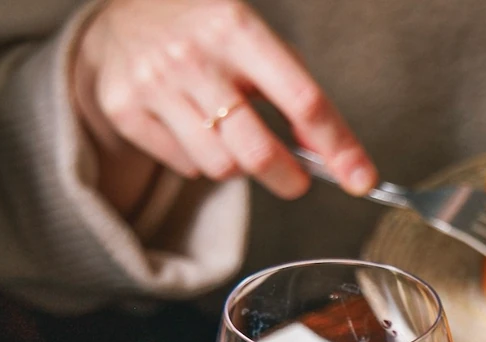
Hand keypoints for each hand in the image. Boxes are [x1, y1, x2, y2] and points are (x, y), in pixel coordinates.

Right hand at [70, 0, 374, 218]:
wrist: (124, 14)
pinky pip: (186, 166)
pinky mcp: (124, 108)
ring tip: (231, 133)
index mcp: (236, 26)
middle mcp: (192, 55)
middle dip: (288, 178)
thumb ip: (297, 93)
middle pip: (257, 151)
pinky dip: (201, 159)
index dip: (337, 146)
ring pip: (221, 167)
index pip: (302, 100)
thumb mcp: (257, 42)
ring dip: (239, 164)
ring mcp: (153, 82)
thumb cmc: (208, 32)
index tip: (360, 179)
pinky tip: (193, 126)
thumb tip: (334, 156)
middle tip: (296, 180)